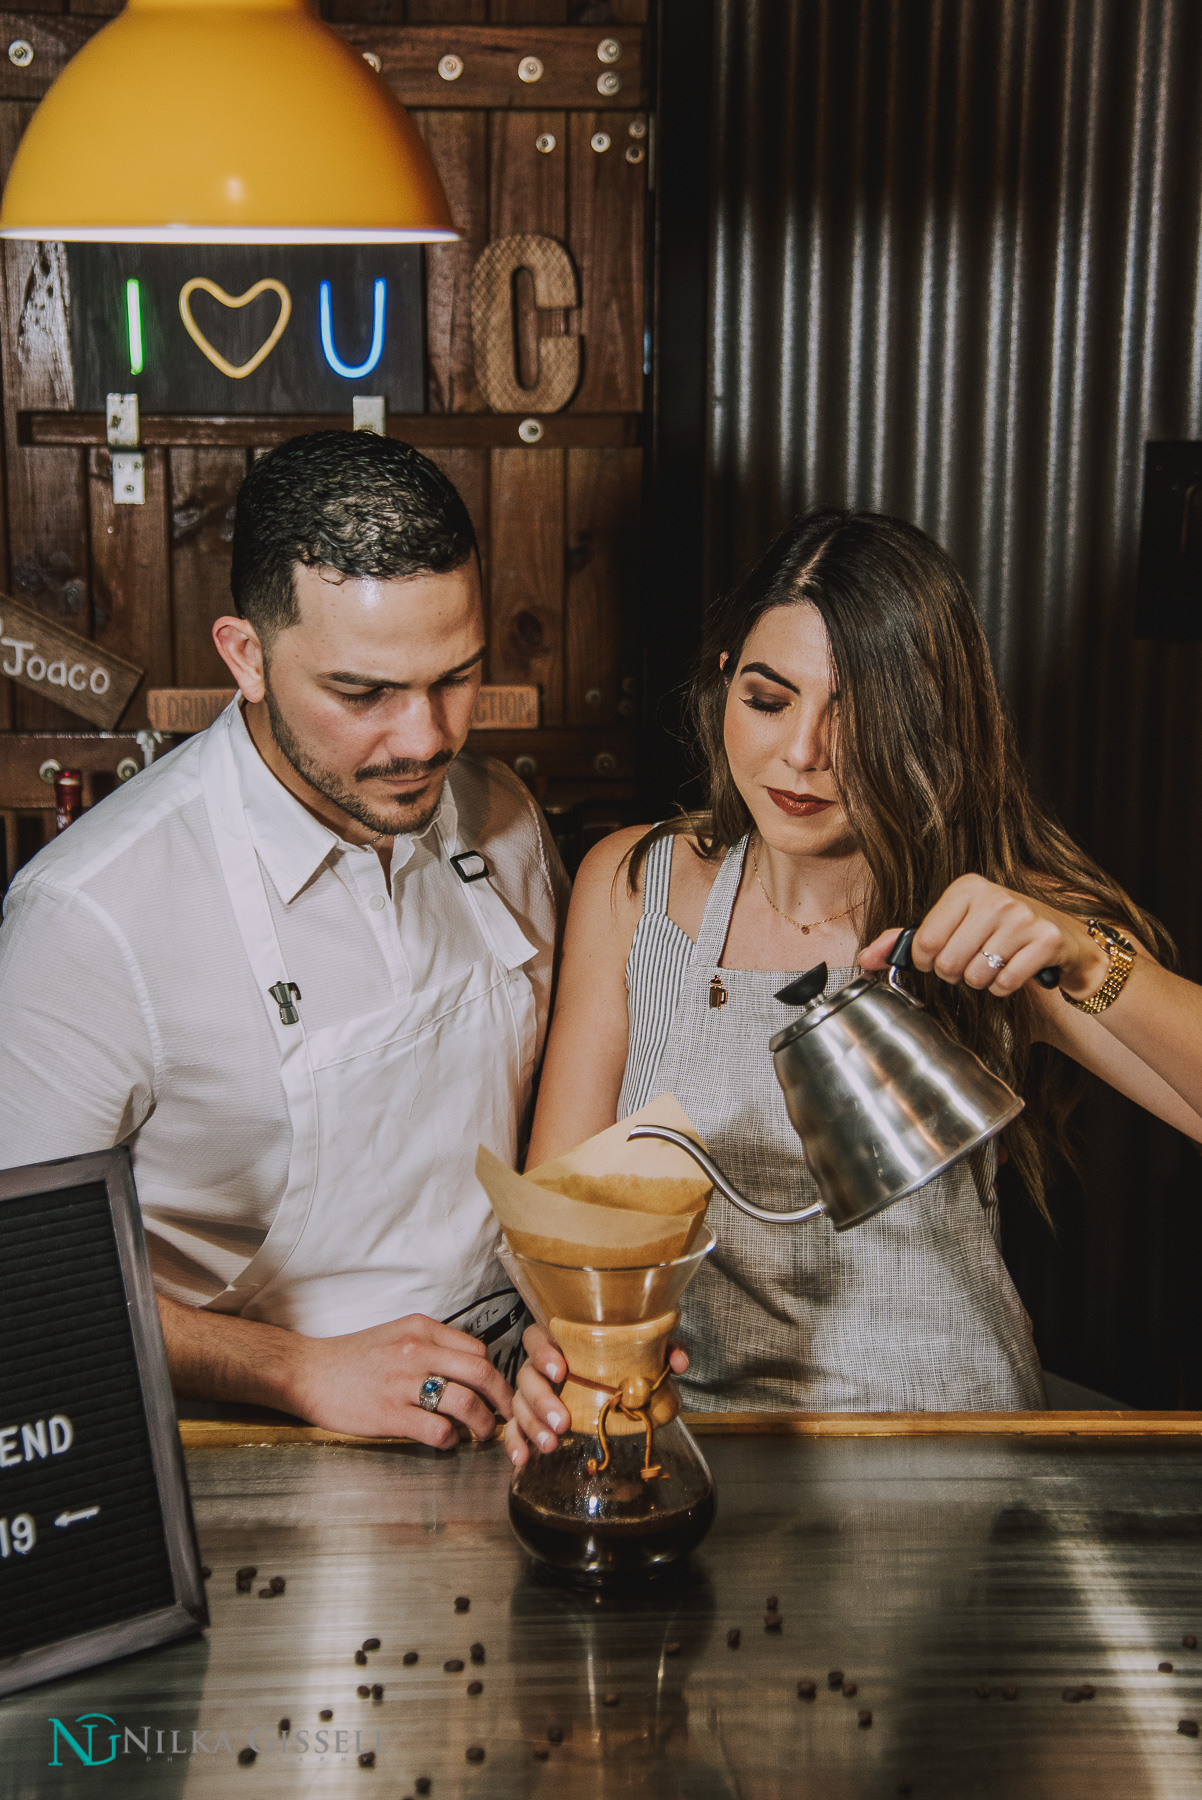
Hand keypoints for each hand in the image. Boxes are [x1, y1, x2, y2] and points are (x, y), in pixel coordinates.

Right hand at [293, 1313, 514, 1447]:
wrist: (307, 1372)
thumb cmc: (352, 1358)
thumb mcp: (396, 1335)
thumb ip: (432, 1345)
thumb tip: (469, 1367)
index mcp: (421, 1329)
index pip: (478, 1350)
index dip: (494, 1374)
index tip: (498, 1391)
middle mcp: (416, 1351)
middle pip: (482, 1374)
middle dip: (503, 1399)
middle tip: (507, 1415)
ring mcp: (403, 1383)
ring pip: (466, 1403)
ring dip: (483, 1423)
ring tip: (483, 1433)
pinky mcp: (390, 1414)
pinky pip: (437, 1430)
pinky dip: (450, 1440)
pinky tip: (446, 1440)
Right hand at [503, 1324, 689, 1467]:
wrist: (613, 1382)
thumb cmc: (621, 1360)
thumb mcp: (644, 1350)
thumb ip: (663, 1349)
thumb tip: (677, 1361)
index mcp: (562, 1341)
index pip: (538, 1336)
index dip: (544, 1352)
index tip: (561, 1371)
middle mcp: (542, 1365)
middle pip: (526, 1374)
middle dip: (541, 1399)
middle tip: (562, 1421)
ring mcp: (534, 1392)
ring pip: (519, 1402)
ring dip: (532, 1424)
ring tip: (551, 1444)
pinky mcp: (531, 1417)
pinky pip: (514, 1428)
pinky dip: (515, 1442)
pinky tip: (523, 1459)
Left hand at [859, 874, 1108, 1000]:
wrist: (1066, 937)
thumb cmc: (1001, 930)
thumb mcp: (955, 924)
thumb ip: (905, 940)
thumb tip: (865, 960)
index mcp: (967, 887)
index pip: (923, 942)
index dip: (927, 961)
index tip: (941, 955)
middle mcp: (995, 897)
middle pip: (948, 964)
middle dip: (955, 973)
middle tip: (972, 960)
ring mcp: (1023, 917)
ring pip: (975, 977)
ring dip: (981, 982)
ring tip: (995, 963)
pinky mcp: (1046, 940)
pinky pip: (1005, 984)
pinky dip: (1005, 988)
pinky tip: (1015, 970)